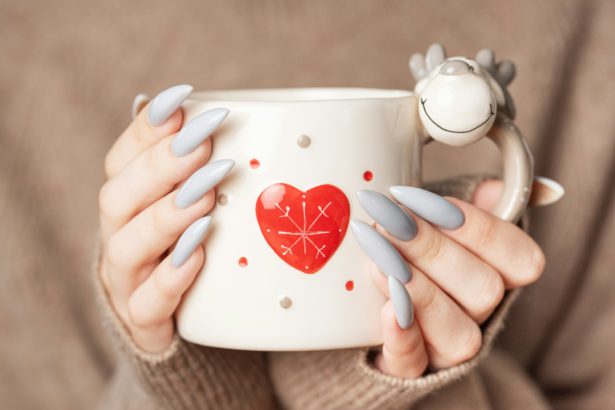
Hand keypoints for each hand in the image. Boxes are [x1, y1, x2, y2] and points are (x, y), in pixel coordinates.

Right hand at [98, 85, 232, 351]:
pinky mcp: (145, 322)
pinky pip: (148, 305)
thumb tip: (195, 106)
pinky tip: (199, 255)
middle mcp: (119, 237)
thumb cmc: (186, 246)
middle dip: (160, 167)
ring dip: (165, 217)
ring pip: (126, 248)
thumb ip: (192, 165)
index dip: (148, 130)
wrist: (179, 319)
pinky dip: (171, 278)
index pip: (122, 159)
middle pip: (118, 197)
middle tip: (203, 143)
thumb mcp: (189, 202)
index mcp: (126, 203)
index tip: (183, 100)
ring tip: (205, 196)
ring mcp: (127, 282)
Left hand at [351, 181, 544, 377]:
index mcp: (501, 275)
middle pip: (485, 290)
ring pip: (459, 334)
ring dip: (418, 290)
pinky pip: (414, 365)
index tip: (420, 198)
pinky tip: (385, 311)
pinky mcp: (409, 367)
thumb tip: (497, 188)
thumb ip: (474, 199)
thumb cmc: (413, 243)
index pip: (521, 258)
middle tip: (388, 220)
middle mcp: (482, 315)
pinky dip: (402, 338)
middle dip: (432, 249)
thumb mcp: (439, 214)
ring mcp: (447, 346)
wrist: (368, 296)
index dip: (476, 225)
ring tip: (377, 258)